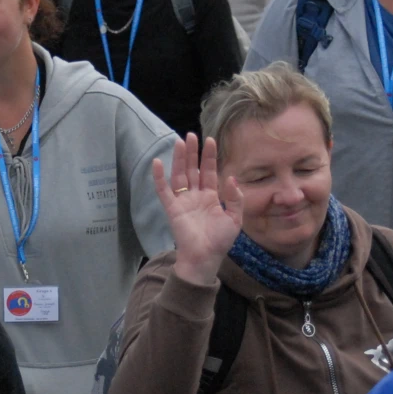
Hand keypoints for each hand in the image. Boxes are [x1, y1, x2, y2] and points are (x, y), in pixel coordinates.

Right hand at [153, 133, 244, 287]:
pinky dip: (159, 177)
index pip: (210, 172)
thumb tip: (230, 178)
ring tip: (180, 142)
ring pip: (180, 175)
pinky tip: (157, 162)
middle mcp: (196, 196)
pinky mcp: (172, 208)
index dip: (209, 157)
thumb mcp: (235, 219)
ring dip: (179, 159)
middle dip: (193, 153)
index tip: (210, 140)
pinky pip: (163, 190)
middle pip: (193, 169)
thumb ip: (235, 198)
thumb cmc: (220, 241)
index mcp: (211, 198)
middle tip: (192, 135)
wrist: (205, 258)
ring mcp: (183, 201)